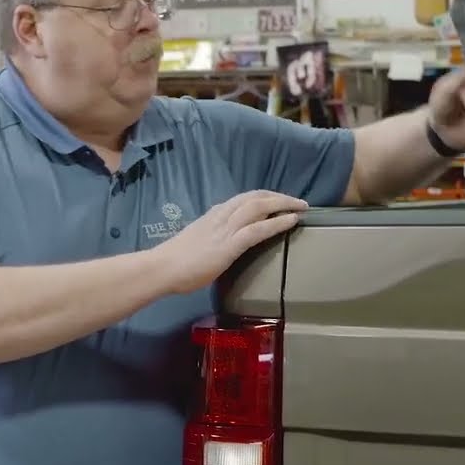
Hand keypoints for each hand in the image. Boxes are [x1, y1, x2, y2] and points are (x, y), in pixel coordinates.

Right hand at [155, 190, 307, 294]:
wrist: (162, 268)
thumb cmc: (176, 262)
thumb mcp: (198, 241)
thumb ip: (213, 237)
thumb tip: (224, 242)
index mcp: (213, 215)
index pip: (243, 199)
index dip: (264, 197)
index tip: (278, 200)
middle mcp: (221, 215)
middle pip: (255, 197)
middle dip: (278, 196)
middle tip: (297, 201)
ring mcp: (226, 229)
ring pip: (259, 207)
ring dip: (283, 204)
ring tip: (301, 207)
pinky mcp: (230, 244)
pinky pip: (258, 228)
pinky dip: (278, 222)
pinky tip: (292, 221)